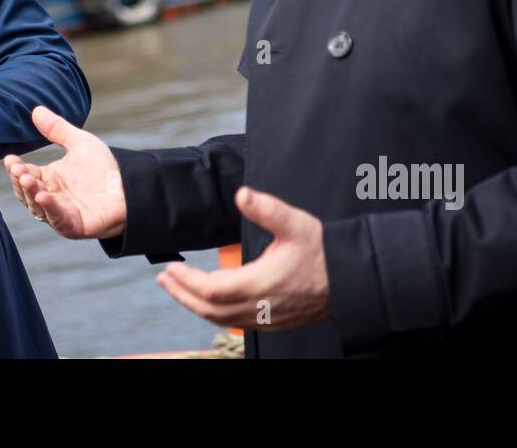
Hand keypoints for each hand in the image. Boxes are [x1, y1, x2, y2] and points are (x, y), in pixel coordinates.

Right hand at [3, 106, 125, 238]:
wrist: (130, 187)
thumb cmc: (104, 167)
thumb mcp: (79, 143)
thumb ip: (57, 129)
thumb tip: (36, 109)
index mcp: (50, 179)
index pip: (26, 174)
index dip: (17, 168)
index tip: (10, 158)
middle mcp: (51, 197)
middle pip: (27, 192)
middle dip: (20, 181)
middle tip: (17, 169)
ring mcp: (60, 212)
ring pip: (38, 206)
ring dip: (30, 193)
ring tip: (26, 179)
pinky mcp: (72, 225)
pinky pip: (56, 218)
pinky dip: (49, 208)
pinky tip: (43, 196)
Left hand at [155, 186, 330, 330]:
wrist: (352, 279)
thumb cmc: (323, 251)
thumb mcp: (296, 223)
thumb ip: (267, 209)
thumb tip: (242, 193)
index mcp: (260, 283)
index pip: (211, 290)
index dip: (186, 282)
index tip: (171, 269)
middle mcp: (260, 306)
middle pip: (210, 310)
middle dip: (182, 295)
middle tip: (165, 279)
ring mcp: (267, 318)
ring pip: (222, 320)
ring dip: (196, 305)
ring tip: (180, 289)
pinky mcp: (274, 322)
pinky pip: (236, 323)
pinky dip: (216, 313)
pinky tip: (211, 301)